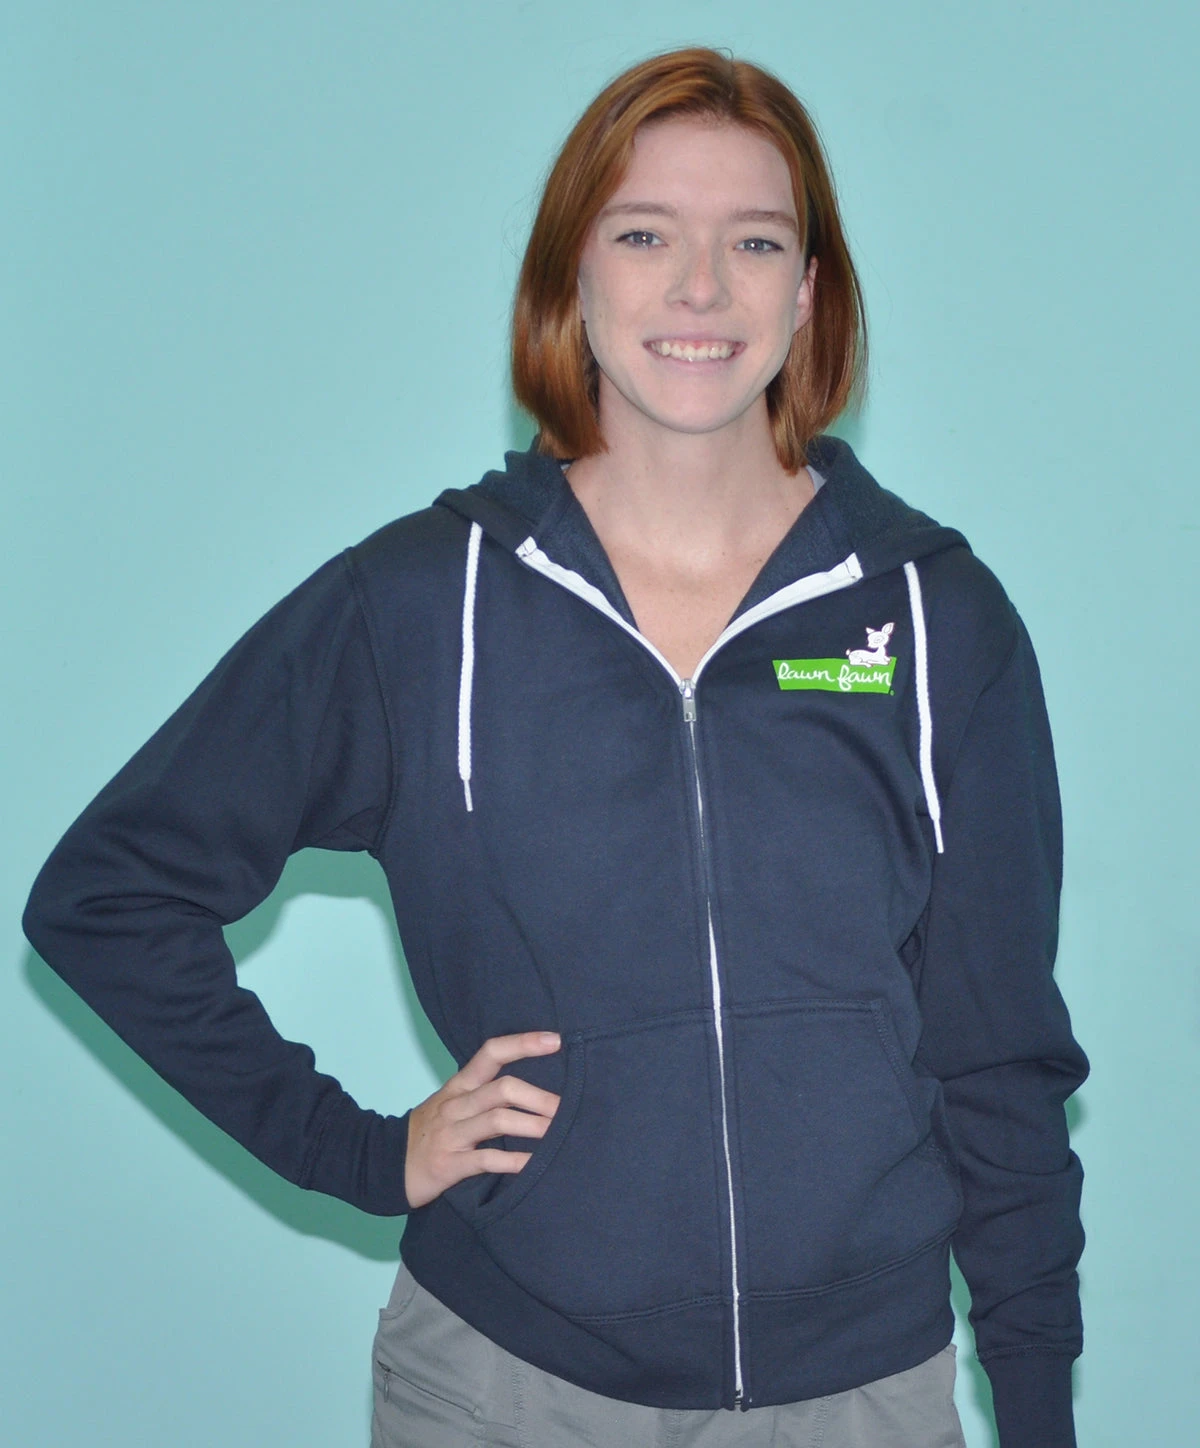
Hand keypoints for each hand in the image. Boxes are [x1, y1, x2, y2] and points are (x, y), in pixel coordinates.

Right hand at [404, 1031, 561, 1209]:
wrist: (383, 1165)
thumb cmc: (429, 1132)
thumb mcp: (451, 1104)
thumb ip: (483, 1093)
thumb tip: (533, 1086)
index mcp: (459, 1085)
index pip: (491, 1052)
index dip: (523, 1043)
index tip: (556, 1040)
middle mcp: (455, 1105)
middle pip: (502, 1089)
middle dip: (539, 1097)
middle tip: (566, 1108)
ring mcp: (451, 1134)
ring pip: (497, 1121)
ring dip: (533, 1126)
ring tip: (559, 1132)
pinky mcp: (448, 1165)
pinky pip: (486, 1160)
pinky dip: (514, 1162)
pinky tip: (534, 1164)